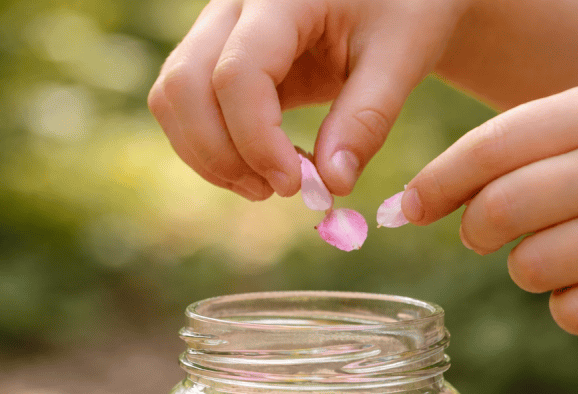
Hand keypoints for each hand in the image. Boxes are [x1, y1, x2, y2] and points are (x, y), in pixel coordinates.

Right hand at [147, 0, 465, 200]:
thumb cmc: (405, 8)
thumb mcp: (402, 56)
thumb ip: (367, 120)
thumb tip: (332, 186)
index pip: (237, 74)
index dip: (257, 142)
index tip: (296, 186)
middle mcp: (233, 4)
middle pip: (184, 85)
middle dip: (221, 154)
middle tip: (277, 191)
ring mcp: (218, 28)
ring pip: (172, 98)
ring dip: (209, 157)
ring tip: (268, 186)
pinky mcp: (219, 56)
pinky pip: (188, 107)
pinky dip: (214, 149)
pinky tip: (263, 168)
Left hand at [401, 73, 577, 335]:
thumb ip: (539, 141)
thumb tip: (428, 199)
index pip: (493, 147)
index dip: (436, 183)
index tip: (407, 208)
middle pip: (498, 213)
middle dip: (478, 230)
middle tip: (486, 233)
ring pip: (530, 269)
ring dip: (533, 268)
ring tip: (573, 248)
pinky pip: (573, 314)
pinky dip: (573, 306)